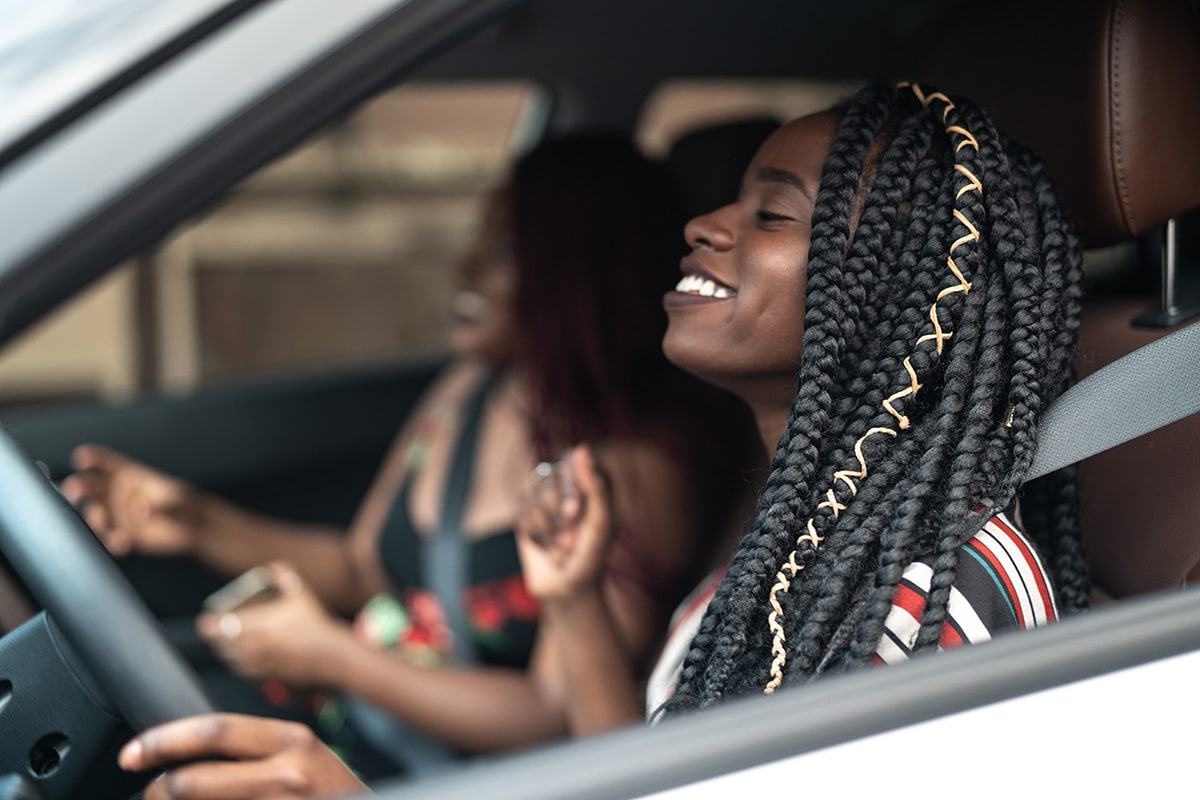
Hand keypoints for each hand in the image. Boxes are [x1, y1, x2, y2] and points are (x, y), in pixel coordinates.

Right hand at [59, 444, 197, 557]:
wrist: (192, 527)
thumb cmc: (183, 503)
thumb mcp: (176, 499)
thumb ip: (160, 505)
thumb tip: (143, 510)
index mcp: (129, 475)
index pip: (106, 463)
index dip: (92, 459)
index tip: (81, 457)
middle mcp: (117, 495)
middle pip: (92, 487)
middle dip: (80, 487)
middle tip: (75, 489)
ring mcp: (116, 516)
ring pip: (96, 514)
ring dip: (95, 516)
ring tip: (101, 519)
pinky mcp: (122, 536)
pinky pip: (111, 539)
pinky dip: (114, 541)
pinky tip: (123, 543)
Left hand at [119, 713, 368, 799]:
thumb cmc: (335, 797)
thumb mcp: (306, 760)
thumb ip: (260, 752)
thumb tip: (196, 757)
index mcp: (293, 740)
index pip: (215, 730)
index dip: (166, 740)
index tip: (134, 752)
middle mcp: (290, 771)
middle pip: (195, 779)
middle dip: (156, 789)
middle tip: (143, 793)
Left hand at [197, 563, 353, 687]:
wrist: (329, 654)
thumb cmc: (314, 623)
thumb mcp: (301, 594)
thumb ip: (284, 575)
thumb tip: (272, 566)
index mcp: (257, 626)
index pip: (220, 628)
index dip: (209, 626)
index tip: (206, 622)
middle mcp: (253, 647)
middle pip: (222, 646)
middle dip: (218, 639)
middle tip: (217, 632)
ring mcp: (259, 664)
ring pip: (232, 662)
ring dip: (227, 653)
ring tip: (229, 645)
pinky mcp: (267, 677)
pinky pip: (245, 674)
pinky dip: (241, 667)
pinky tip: (246, 661)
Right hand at [516, 445, 612, 600]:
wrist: (566, 591)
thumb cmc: (591, 558)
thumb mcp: (601, 525)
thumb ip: (597, 487)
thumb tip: (582, 448)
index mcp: (591, 484)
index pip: (576, 461)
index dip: (573, 485)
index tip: (577, 510)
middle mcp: (568, 487)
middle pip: (551, 476)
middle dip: (559, 511)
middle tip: (571, 535)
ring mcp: (545, 500)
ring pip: (533, 493)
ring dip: (548, 526)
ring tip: (562, 546)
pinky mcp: (526, 514)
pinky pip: (522, 510)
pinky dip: (535, 533)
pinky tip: (547, 548)